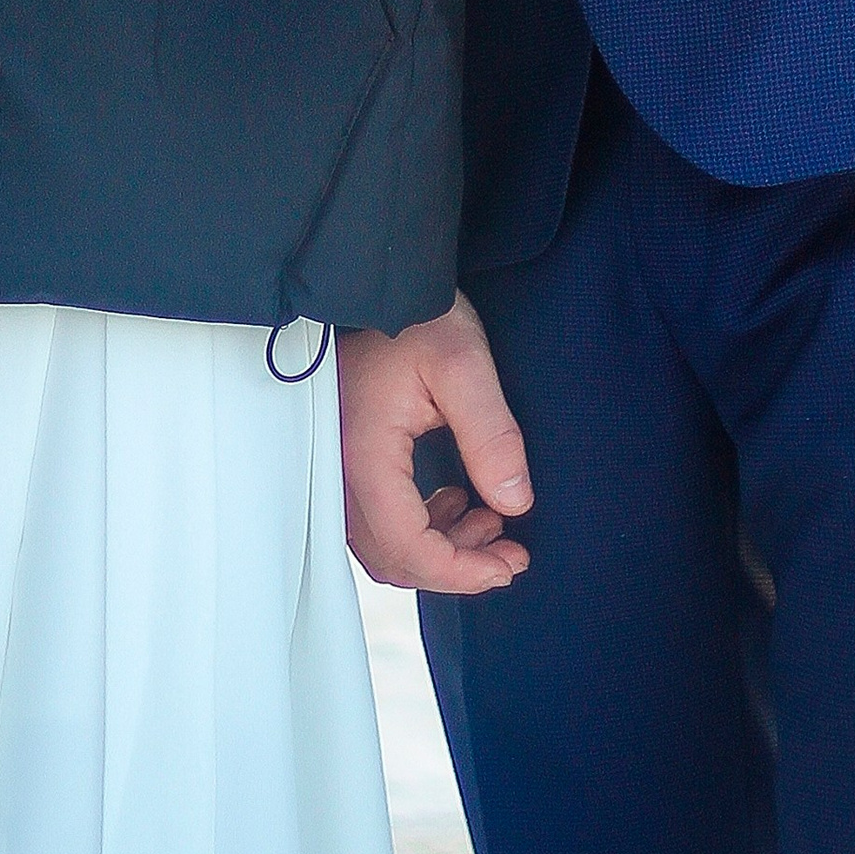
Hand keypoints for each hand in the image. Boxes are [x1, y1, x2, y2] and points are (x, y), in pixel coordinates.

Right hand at [338, 296, 532, 593]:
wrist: (376, 282)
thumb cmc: (416, 314)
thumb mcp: (464, 363)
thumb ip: (491, 435)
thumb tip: (516, 504)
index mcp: (364, 451)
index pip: (406, 545)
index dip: (461, 571)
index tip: (509, 564)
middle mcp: (340, 467)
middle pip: (391, 556)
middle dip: (455, 567)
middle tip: (510, 554)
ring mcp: (339, 463)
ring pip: (382, 544)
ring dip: (438, 550)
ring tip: (491, 524)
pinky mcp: (347, 456)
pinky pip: (377, 519)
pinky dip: (420, 528)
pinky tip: (456, 500)